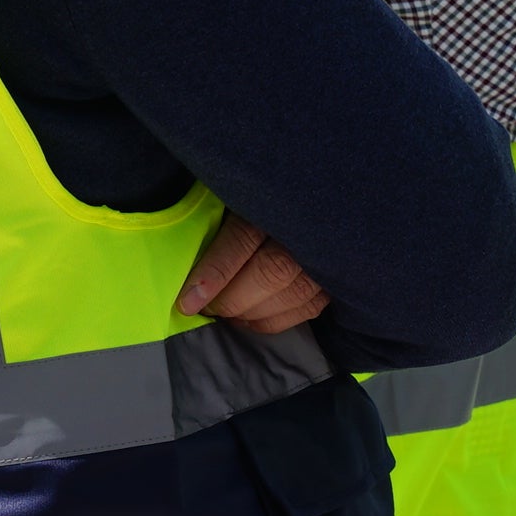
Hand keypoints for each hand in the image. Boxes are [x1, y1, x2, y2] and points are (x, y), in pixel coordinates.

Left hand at [177, 212, 329, 334]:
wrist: (319, 195)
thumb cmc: (256, 201)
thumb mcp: (233, 197)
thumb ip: (214, 216)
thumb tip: (180, 251)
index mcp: (276, 200)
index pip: (243, 240)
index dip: (214, 274)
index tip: (188, 302)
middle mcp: (307, 228)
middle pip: (272, 272)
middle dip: (231, 299)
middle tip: (205, 308)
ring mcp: (327, 254)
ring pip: (292, 294)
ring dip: (251, 312)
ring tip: (225, 313)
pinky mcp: (335, 277)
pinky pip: (306, 308)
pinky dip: (273, 320)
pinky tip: (249, 318)